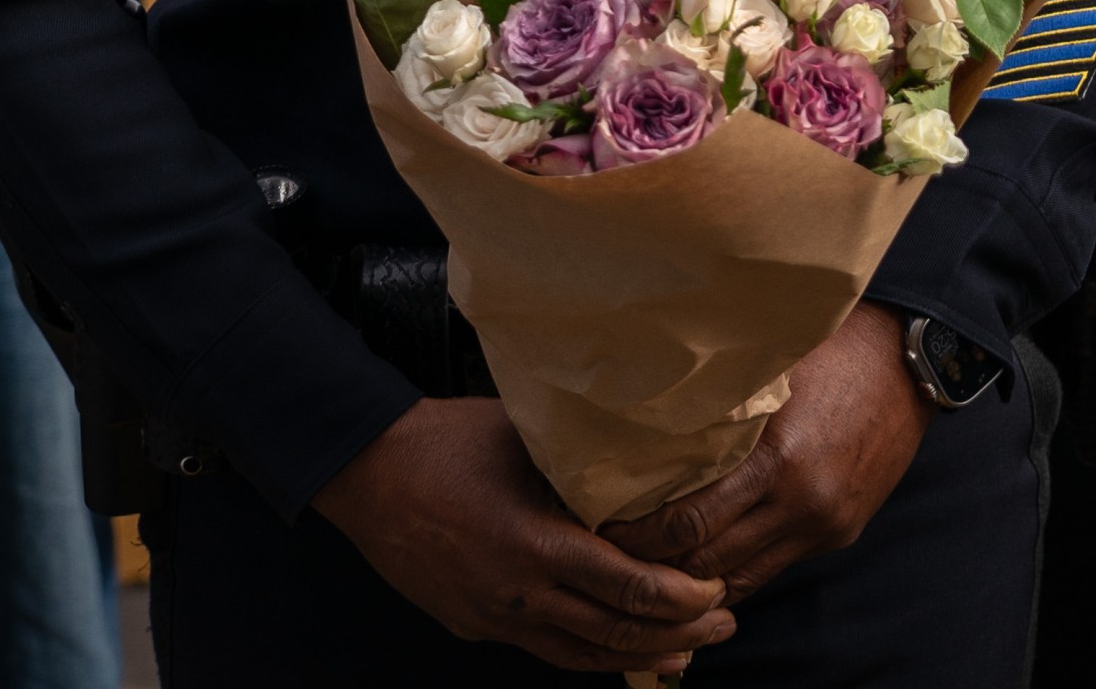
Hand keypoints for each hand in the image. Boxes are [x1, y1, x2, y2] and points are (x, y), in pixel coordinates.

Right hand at [314, 399, 732, 673]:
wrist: (369, 474)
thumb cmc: (449, 441)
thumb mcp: (527, 440)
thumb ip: (584, 460)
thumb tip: (650, 454)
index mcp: (537, 543)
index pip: (627, 588)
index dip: (681, 598)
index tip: (716, 588)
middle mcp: (520, 592)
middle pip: (614, 633)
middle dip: (679, 634)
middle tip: (726, 623)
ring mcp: (496, 616)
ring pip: (581, 656)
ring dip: (640, 656)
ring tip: (686, 653)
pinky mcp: (477, 624)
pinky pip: (545, 649)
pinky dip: (589, 653)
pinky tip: (615, 648)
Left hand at [599, 305, 932, 603]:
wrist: (908, 364)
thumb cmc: (831, 352)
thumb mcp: (769, 374)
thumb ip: (718, 410)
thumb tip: (645, 426)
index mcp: (777, 460)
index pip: (690, 523)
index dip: (642, 537)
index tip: (605, 529)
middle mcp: (801, 503)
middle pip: (709, 563)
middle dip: (657, 568)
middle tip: (614, 557)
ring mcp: (823, 525)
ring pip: (741, 579)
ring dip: (694, 580)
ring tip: (652, 570)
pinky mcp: (839, 532)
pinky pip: (773, 567)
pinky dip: (735, 571)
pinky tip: (705, 563)